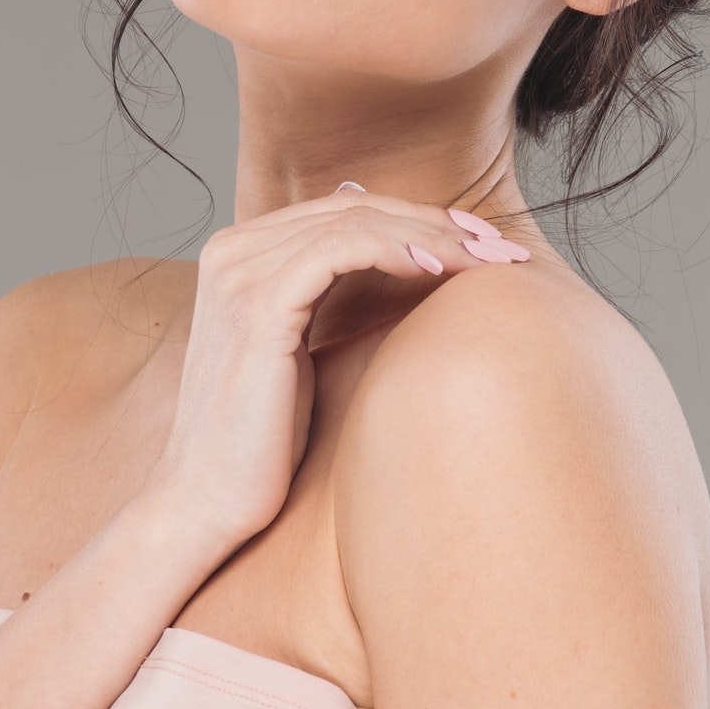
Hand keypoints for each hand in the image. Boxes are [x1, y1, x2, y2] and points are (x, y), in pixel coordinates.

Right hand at [142, 186, 528, 549]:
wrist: (208, 500)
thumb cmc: (262, 440)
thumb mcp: (301, 351)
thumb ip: (329, 296)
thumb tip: (389, 252)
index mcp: (239, 254)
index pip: (344, 210)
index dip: (419, 218)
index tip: (481, 242)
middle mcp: (231, 251)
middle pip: (354, 208)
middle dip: (436, 223)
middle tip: (501, 247)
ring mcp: (237, 274)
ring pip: (354, 223)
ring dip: (430, 236)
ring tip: (484, 260)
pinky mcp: (254, 307)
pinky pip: (338, 252)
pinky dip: (395, 251)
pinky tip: (438, 270)